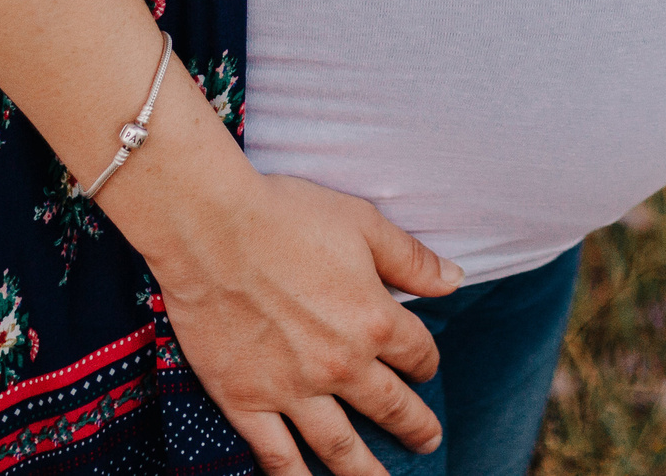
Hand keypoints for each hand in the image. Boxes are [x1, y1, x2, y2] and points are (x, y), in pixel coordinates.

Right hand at [147, 170, 461, 475]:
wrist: (209, 227)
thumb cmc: (286, 216)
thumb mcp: (363, 223)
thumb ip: (412, 259)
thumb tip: (455, 280)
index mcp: (375, 322)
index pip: (418, 355)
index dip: (426, 362)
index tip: (423, 366)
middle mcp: (341, 366)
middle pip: (390, 408)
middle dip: (415, 427)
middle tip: (428, 442)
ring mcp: (292, 390)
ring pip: (341, 447)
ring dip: (368, 472)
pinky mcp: (245, 401)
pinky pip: (276, 455)